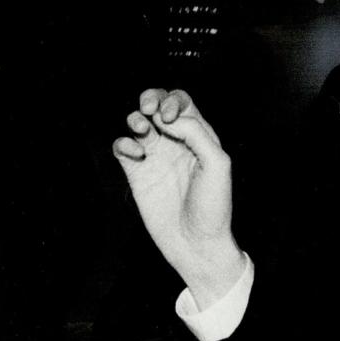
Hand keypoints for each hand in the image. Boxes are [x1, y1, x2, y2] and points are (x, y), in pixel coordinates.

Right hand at [112, 88, 244, 307]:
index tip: (169, 118)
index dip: (172, 100)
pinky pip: (122, 147)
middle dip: (150, 98)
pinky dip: (123, 143)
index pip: (182, 103)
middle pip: (156, 106)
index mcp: (200, 138)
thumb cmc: (213, 206)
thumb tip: (167, 118)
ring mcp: (156, 157)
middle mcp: (177, 144)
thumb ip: (197, 134)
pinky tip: (136, 155)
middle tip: (149, 111)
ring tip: (141, 129)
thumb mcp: (217, 164)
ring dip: (135, 119)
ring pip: (137, 123)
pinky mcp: (137, 173)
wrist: (196, 242)